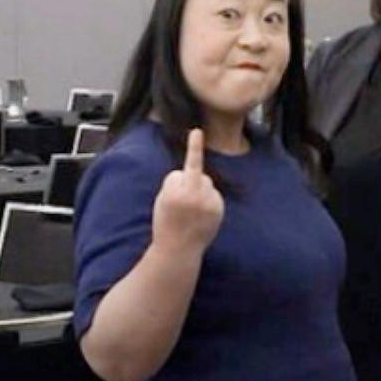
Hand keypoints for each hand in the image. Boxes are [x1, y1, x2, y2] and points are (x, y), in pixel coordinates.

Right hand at [151, 128, 224, 255]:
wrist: (179, 249)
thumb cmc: (166, 222)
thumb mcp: (162, 199)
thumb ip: (176, 184)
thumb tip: (195, 177)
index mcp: (177, 192)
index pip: (185, 166)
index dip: (194, 147)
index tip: (197, 131)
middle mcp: (196, 196)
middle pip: (193, 172)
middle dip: (187, 181)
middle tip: (179, 203)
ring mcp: (210, 203)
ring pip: (206, 182)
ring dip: (199, 190)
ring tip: (191, 211)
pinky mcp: (218, 209)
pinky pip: (213, 194)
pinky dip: (208, 200)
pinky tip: (200, 215)